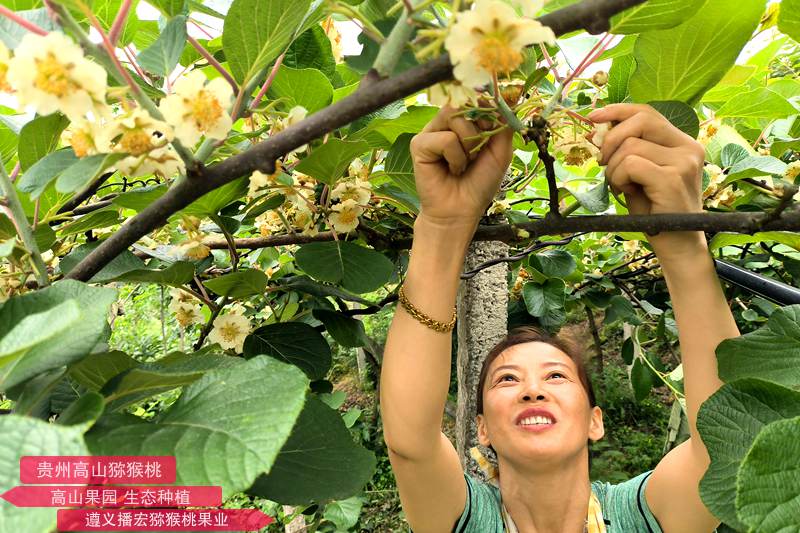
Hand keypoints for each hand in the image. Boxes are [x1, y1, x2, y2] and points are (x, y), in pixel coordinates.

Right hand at [410, 106, 513, 228]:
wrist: (461, 210)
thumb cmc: (479, 183)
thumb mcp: (500, 151)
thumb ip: (502, 123)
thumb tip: (504, 97)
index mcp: (464, 121)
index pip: (475, 96)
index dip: (488, 108)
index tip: (493, 129)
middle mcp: (446, 123)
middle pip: (464, 102)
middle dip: (479, 130)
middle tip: (478, 154)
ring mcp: (431, 131)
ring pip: (454, 116)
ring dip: (468, 143)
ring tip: (464, 163)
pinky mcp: (419, 143)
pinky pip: (444, 138)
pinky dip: (455, 157)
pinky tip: (451, 170)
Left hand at [588, 103, 707, 257]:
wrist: (677, 244)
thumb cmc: (655, 210)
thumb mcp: (640, 174)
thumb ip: (629, 150)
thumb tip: (598, 129)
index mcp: (682, 142)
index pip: (647, 112)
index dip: (618, 110)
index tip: (593, 117)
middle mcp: (688, 147)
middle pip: (640, 120)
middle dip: (611, 139)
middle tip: (603, 162)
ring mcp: (684, 162)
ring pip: (630, 146)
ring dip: (614, 169)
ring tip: (623, 187)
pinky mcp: (673, 178)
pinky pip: (630, 164)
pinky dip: (619, 179)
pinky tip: (627, 193)